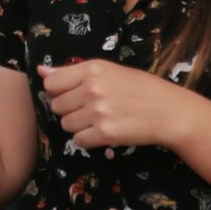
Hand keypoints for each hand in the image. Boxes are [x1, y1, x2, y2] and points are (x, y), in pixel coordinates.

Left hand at [37, 59, 210, 150]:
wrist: (169, 111)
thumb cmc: (140, 88)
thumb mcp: (108, 71)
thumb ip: (71, 72)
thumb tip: (41, 71)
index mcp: (92, 69)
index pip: (51, 83)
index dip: (58, 91)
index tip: (71, 95)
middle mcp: (92, 89)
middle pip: (56, 106)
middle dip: (69, 109)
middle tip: (90, 109)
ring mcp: (98, 112)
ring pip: (65, 124)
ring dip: (78, 125)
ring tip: (98, 120)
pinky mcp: (105, 134)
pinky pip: (78, 140)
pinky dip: (88, 140)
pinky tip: (103, 132)